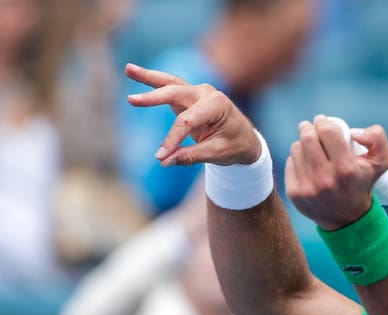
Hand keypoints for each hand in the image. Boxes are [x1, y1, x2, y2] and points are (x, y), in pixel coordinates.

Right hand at [125, 63, 261, 166]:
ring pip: (170, 83)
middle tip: (132, 101)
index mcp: (218, 105)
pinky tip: (132, 72)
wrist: (246, 139)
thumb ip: (191, 156)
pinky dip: (152, 81)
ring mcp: (197, 92)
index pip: (187, 121)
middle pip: (176, 92)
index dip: (172, 139)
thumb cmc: (235, 146)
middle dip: (154, 98)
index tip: (160, 156)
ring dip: (148, 77)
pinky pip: (169, 87)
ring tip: (128, 68)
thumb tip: (164, 161)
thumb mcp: (217, 154)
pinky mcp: (189, 97)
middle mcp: (207, 93)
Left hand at [285, 115, 387, 229]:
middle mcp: (325, 180)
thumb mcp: (381, 162)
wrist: (347, 218)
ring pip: (296, 148)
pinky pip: (289, 163)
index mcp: (346, 169)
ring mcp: (307, 188)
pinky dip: (297, 159)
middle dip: (308, 127)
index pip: (327, 131)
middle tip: (312, 128)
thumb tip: (353, 131)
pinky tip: (307, 164)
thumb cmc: (362, 183)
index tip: (323, 122)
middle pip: (307, 137)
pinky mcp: (294, 193)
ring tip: (312, 149)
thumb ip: (376, 138)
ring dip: (303, 143)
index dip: (323, 122)